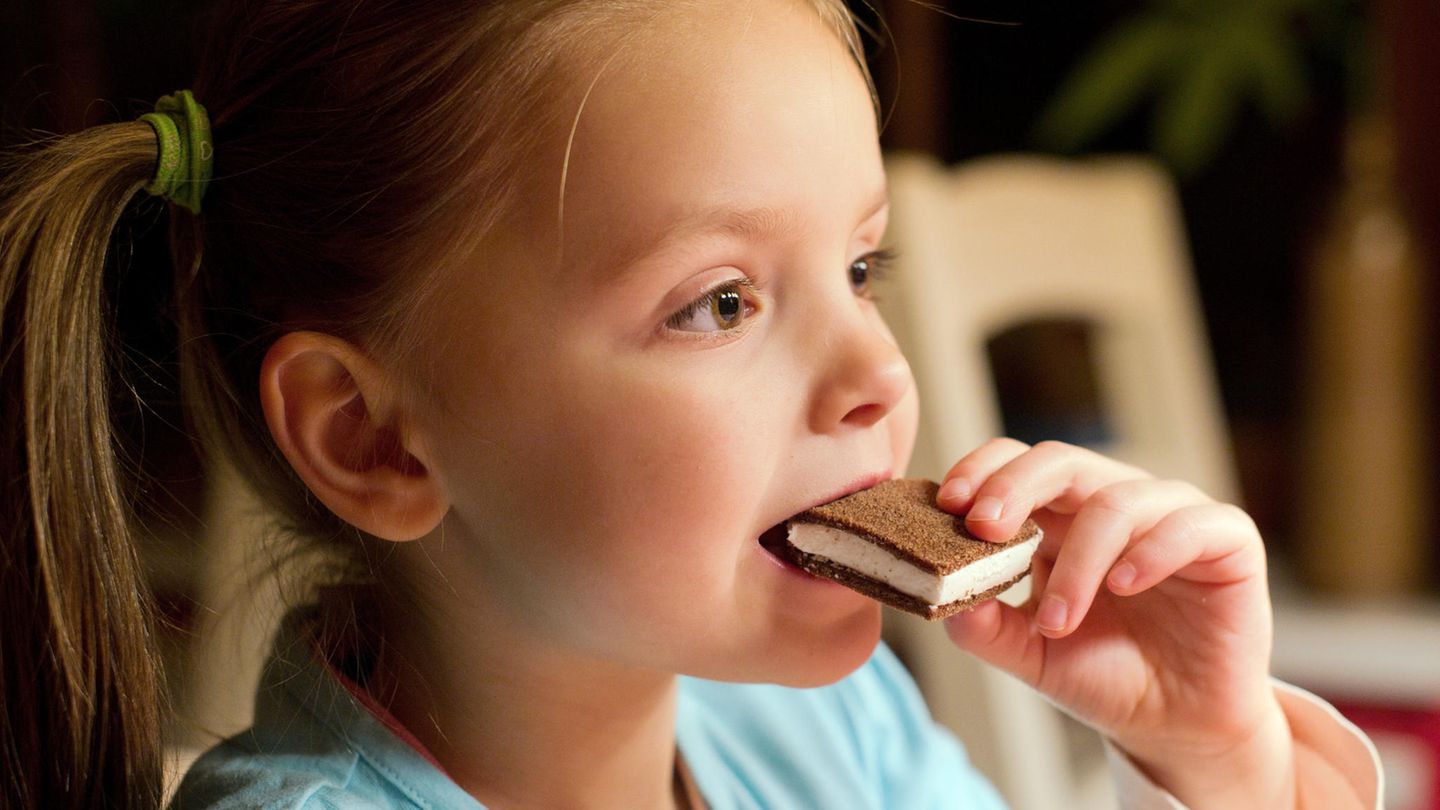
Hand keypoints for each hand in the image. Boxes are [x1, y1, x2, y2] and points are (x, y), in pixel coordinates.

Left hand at [937, 438, 1297, 807]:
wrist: (1174, 726)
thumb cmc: (1101, 674)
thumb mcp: (1029, 654)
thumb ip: (984, 625)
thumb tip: (941, 593)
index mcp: (1059, 516)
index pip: (1015, 464)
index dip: (981, 471)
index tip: (947, 504)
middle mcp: (1113, 502)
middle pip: (1059, 461)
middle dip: (1015, 487)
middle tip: (984, 526)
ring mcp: (1171, 515)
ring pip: (1117, 501)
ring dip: (1078, 560)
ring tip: (1056, 621)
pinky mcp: (1227, 541)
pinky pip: (1192, 524)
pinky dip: (1152, 551)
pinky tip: (1123, 585)